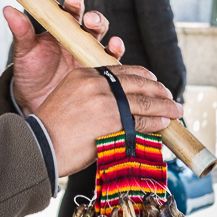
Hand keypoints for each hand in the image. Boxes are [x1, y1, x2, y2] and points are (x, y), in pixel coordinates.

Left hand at [5, 0, 124, 114]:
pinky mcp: (98, 71)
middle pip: (93, 23)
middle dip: (95, 18)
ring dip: (108, 35)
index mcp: (62, 27)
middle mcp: (80, 38)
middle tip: (90, 20)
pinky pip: (111, 61)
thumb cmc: (30, 71)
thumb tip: (8, 9)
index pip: (71, 10)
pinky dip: (116, 55)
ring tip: (107, 38)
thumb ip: (21, 31)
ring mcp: (90, 54)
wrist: (36, 100)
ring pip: (105, 39)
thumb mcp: (24, 51)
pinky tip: (115, 51)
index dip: (74, 3)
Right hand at [34, 65, 183, 176]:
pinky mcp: (113, 121)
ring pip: (144, 101)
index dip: (142, 77)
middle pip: (137, 82)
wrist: (41, 146)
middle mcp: (97, 83)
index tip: (153, 83)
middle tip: (169, 96)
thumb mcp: (68, 99)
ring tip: (176, 110)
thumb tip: (120, 103)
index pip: (122, 70)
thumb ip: (92, 95)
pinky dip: (157, 121)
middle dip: (158, 90)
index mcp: (85, 75)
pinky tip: (164, 122)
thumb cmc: (52, 130)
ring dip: (164, 106)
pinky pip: (142, 119)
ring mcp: (106, 101)